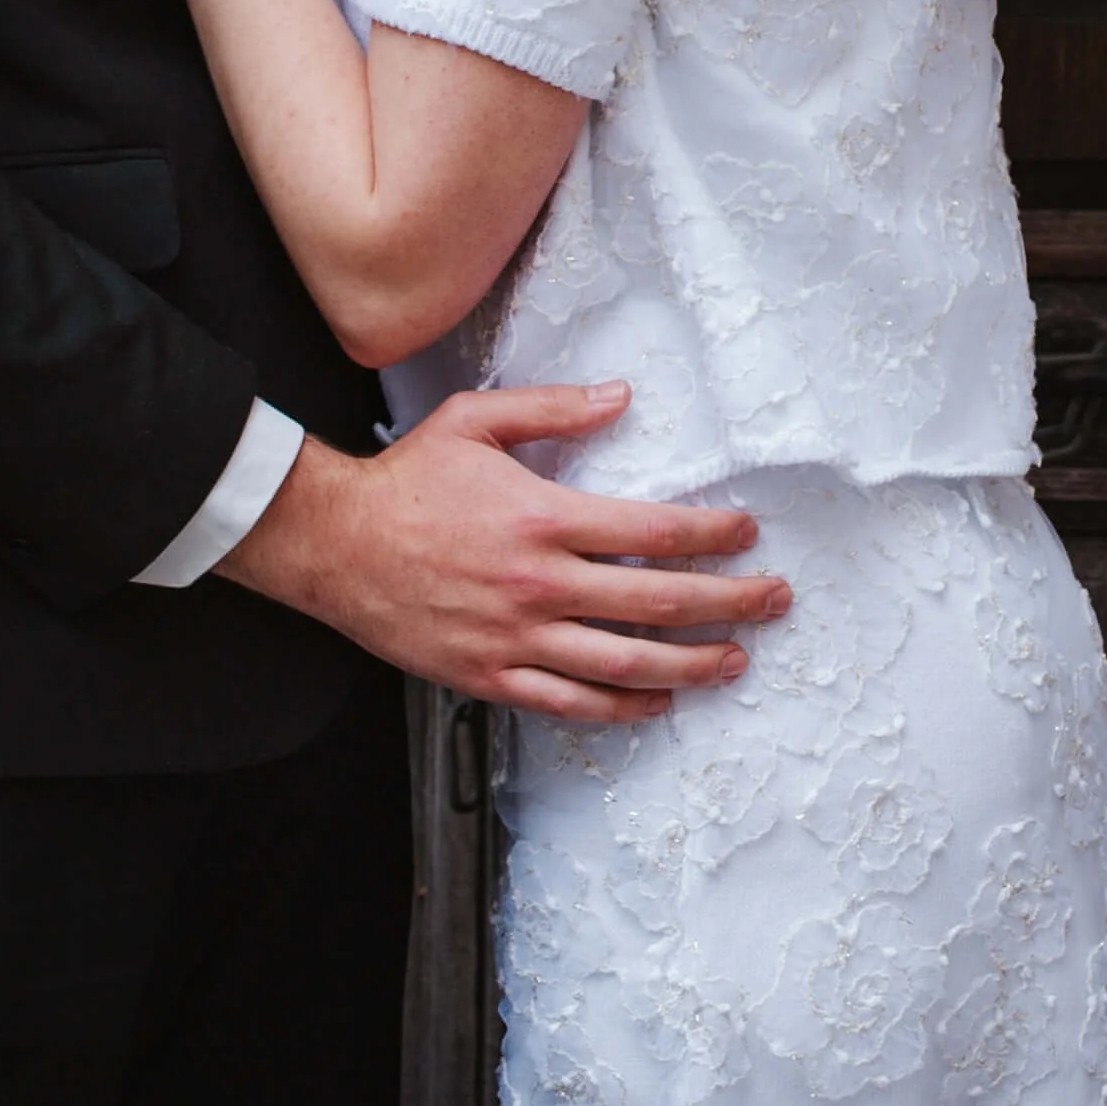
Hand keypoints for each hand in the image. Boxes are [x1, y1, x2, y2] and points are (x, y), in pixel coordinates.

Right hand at [217, 384, 792, 722]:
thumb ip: (553, 410)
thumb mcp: (475, 420)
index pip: (652, 533)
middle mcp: (538, 585)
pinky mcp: (491, 677)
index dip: (711, 536)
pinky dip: (622, 708)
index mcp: (542, 519)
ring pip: (624, 665)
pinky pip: (571, 704)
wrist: (334, 544)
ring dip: (690, 665)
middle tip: (772, 601)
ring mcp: (516, 638)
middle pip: (656, 603)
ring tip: (733, 660)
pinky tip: (655, 701)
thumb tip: (620, 396)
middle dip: (728, 603)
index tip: (747, 535)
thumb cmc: (406, 480)